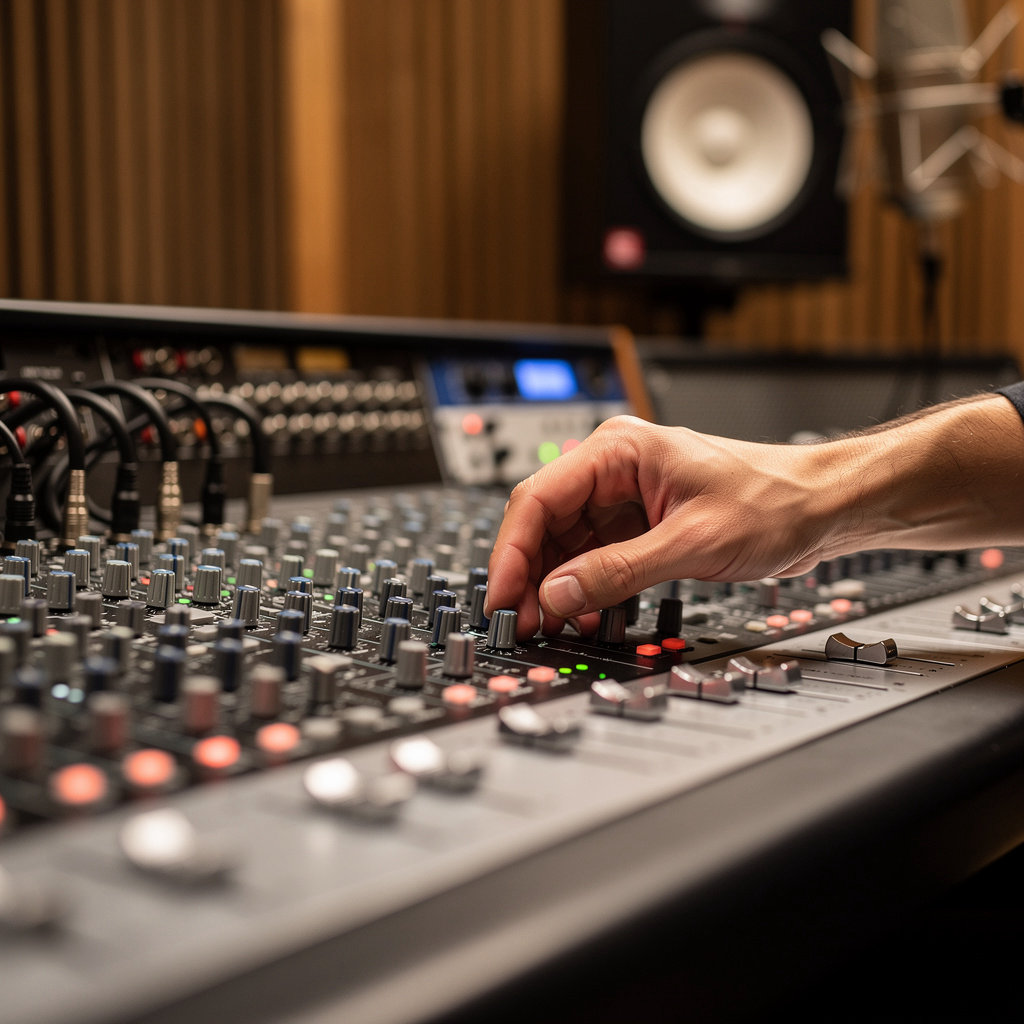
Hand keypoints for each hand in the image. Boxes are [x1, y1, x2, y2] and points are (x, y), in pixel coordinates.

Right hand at [484, 416, 838, 639]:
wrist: (822, 508)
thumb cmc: (774, 502)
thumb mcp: (691, 542)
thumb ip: (618, 571)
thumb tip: (556, 594)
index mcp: (618, 450)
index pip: (538, 497)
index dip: (513, 551)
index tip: (503, 596)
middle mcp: (613, 470)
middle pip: (544, 522)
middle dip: (531, 574)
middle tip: (522, 622)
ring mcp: (624, 498)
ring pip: (565, 544)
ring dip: (556, 586)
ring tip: (551, 626)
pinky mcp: (638, 525)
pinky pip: (593, 557)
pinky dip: (585, 588)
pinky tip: (583, 615)